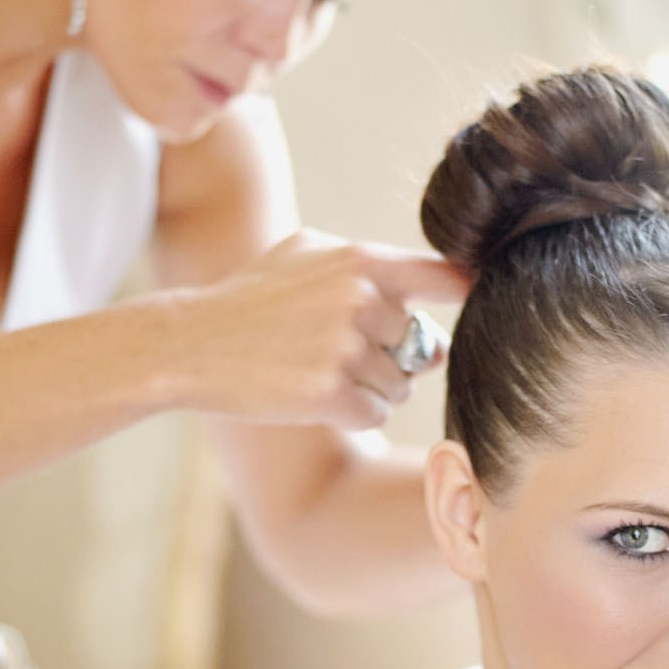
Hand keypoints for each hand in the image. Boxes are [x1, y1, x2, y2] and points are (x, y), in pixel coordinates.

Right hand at [159, 230, 470, 428]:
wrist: (192, 343)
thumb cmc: (254, 297)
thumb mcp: (307, 255)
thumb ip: (373, 270)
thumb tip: (441, 309)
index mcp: (360, 261)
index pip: (445, 278)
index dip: (466, 295)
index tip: (475, 305)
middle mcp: (360, 300)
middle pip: (420, 346)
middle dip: (393, 358)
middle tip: (341, 353)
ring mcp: (344, 348)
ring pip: (399, 385)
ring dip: (370, 389)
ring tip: (318, 371)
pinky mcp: (329, 393)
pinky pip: (374, 413)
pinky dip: (351, 413)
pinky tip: (313, 396)